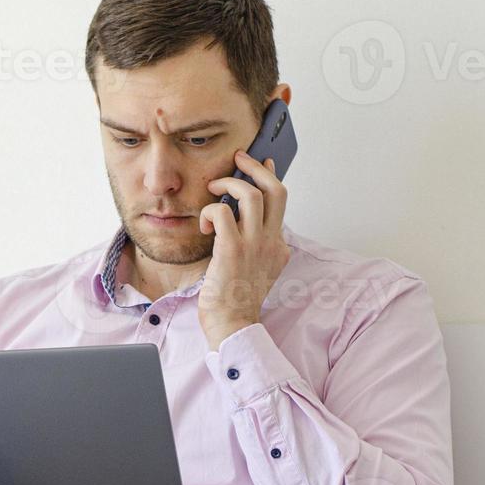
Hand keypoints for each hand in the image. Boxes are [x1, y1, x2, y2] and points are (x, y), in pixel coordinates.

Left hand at [197, 151, 291, 350]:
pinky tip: (203, 223)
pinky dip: (210, 210)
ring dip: (229, 184)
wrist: (232, 325)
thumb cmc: (236, 299)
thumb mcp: (256, 269)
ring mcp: (254, 245)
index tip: (261, 162)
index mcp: (278, 246)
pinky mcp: (232, 250)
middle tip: (238, 159)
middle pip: (276, 190)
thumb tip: (240, 220)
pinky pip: (222, 213)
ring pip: (251, 195)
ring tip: (213, 190)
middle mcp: (271, 242)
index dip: (270, 176)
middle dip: (256, 168)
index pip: (281, 201)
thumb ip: (256, 246)